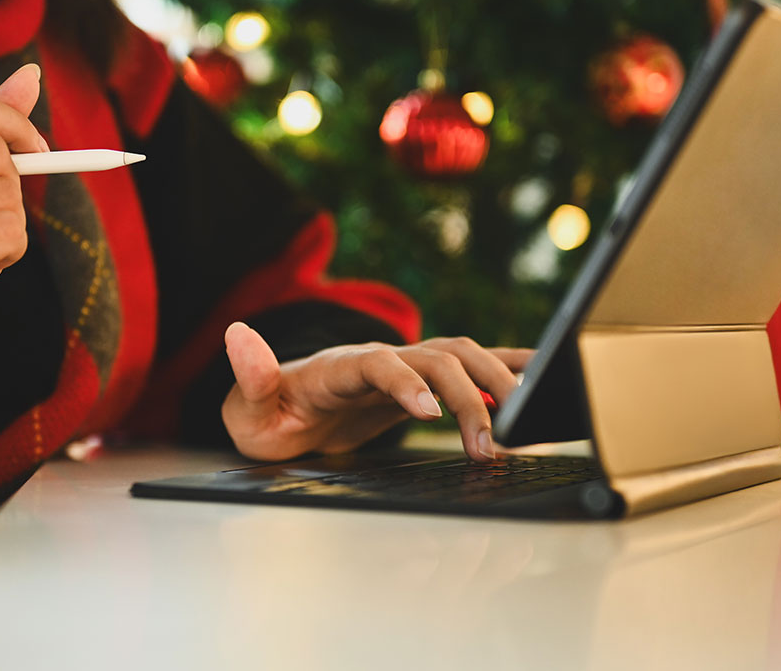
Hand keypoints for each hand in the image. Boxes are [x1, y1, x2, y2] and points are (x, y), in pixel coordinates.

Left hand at [221, 322, 533, 462]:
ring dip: (495, 385)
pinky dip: (508, 365)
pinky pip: (472, 365)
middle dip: (467, 397)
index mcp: (340, 365)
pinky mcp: (424, 377)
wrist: (281, 409)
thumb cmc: (267, 414)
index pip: (379, 363)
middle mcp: (380, 356)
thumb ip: (251, 375)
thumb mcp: (248, 407)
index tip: (430, 414)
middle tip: (488, 445)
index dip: (406, 384)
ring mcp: (406, 362)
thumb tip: (238, 335)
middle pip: (435, 358)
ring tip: (518, 426)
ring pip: (463, 356)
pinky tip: (542, 376)